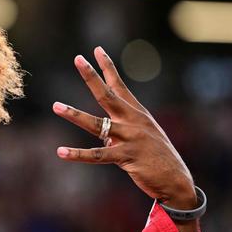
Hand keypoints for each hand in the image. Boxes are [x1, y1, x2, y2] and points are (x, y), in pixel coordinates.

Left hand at [53, 47, 196, 209]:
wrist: (176, 181)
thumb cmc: (158, 159)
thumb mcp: (142, 138)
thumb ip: (121, 131)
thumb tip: (103, 132)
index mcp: (137, 114)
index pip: (119, 86)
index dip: (108, 67)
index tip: (96, 50)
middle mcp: (133, 121)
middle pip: (107, 95)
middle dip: (91, 76)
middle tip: (77, 59)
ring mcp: (130, 137)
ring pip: (96, 124)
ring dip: (74, 114)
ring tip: (55, 106)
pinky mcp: (126, 156)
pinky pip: (97, 155)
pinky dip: (77, 154)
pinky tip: (61, 152)